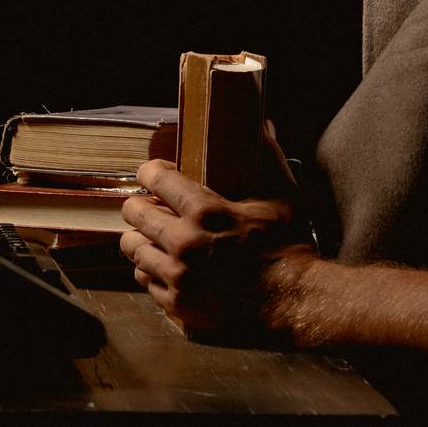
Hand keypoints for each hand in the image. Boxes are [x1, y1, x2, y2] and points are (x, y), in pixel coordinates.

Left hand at [119, 122, 316, 336]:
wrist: (295, 303)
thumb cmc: (289, 246)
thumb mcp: (283, 195)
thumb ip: (267, 156)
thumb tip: (263, 124)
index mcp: (205, 211)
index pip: (153, 178)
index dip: (151, 172)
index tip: (157, 174)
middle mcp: (184, 243)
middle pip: (133, 213)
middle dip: (141, 205)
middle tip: (153, 206)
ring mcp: (178, 276)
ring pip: (133, 248)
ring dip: (143, 238)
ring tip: (157, 236)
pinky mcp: (178, 304)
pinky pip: (145, 280)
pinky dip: (152, 270)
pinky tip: (168, 265)